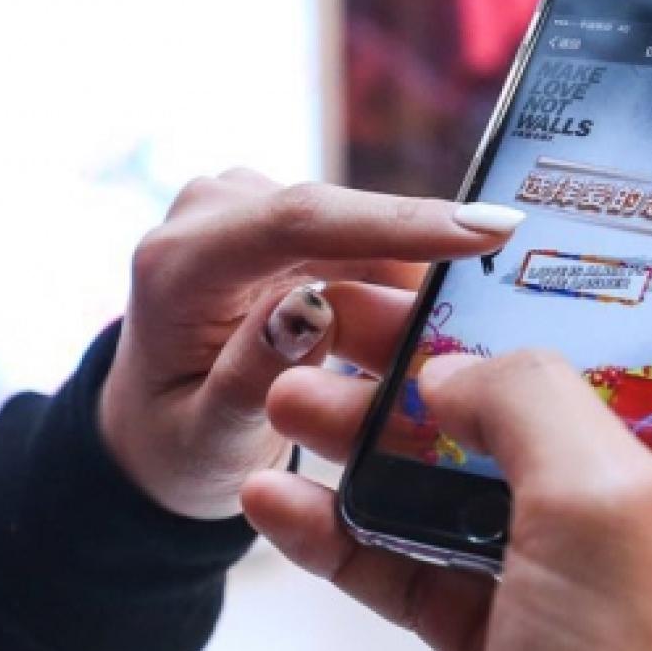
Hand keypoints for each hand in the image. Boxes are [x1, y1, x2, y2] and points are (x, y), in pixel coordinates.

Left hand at [98, 171, 521, 520]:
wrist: (152, 427)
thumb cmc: (176, 445)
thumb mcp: (207, 440)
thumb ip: (249, 377)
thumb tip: (311, 309)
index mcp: (177, 265)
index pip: (296, 222)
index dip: (396, 222)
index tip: (487, 230)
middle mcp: (207, 214)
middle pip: (340, 220)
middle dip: (423, 264)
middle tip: (500, 321)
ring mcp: (243, 205)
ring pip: (359, 228)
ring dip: (410, 281)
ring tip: (461, 342)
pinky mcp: (276, 212)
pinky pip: (358, 237)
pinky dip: (396, 279)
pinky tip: (431, 323)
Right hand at [244, 268, 651, 650]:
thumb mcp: (604, 510)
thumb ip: (530, 398)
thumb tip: (467, 371)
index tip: (643, 248)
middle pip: (597, 387)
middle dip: (483, 342)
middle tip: (383, 305)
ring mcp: (613, 594)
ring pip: (500, 478)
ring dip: (395, 433)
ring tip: (299, 394)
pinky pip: (444, 572)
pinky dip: (368, 536)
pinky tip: (282, 507)